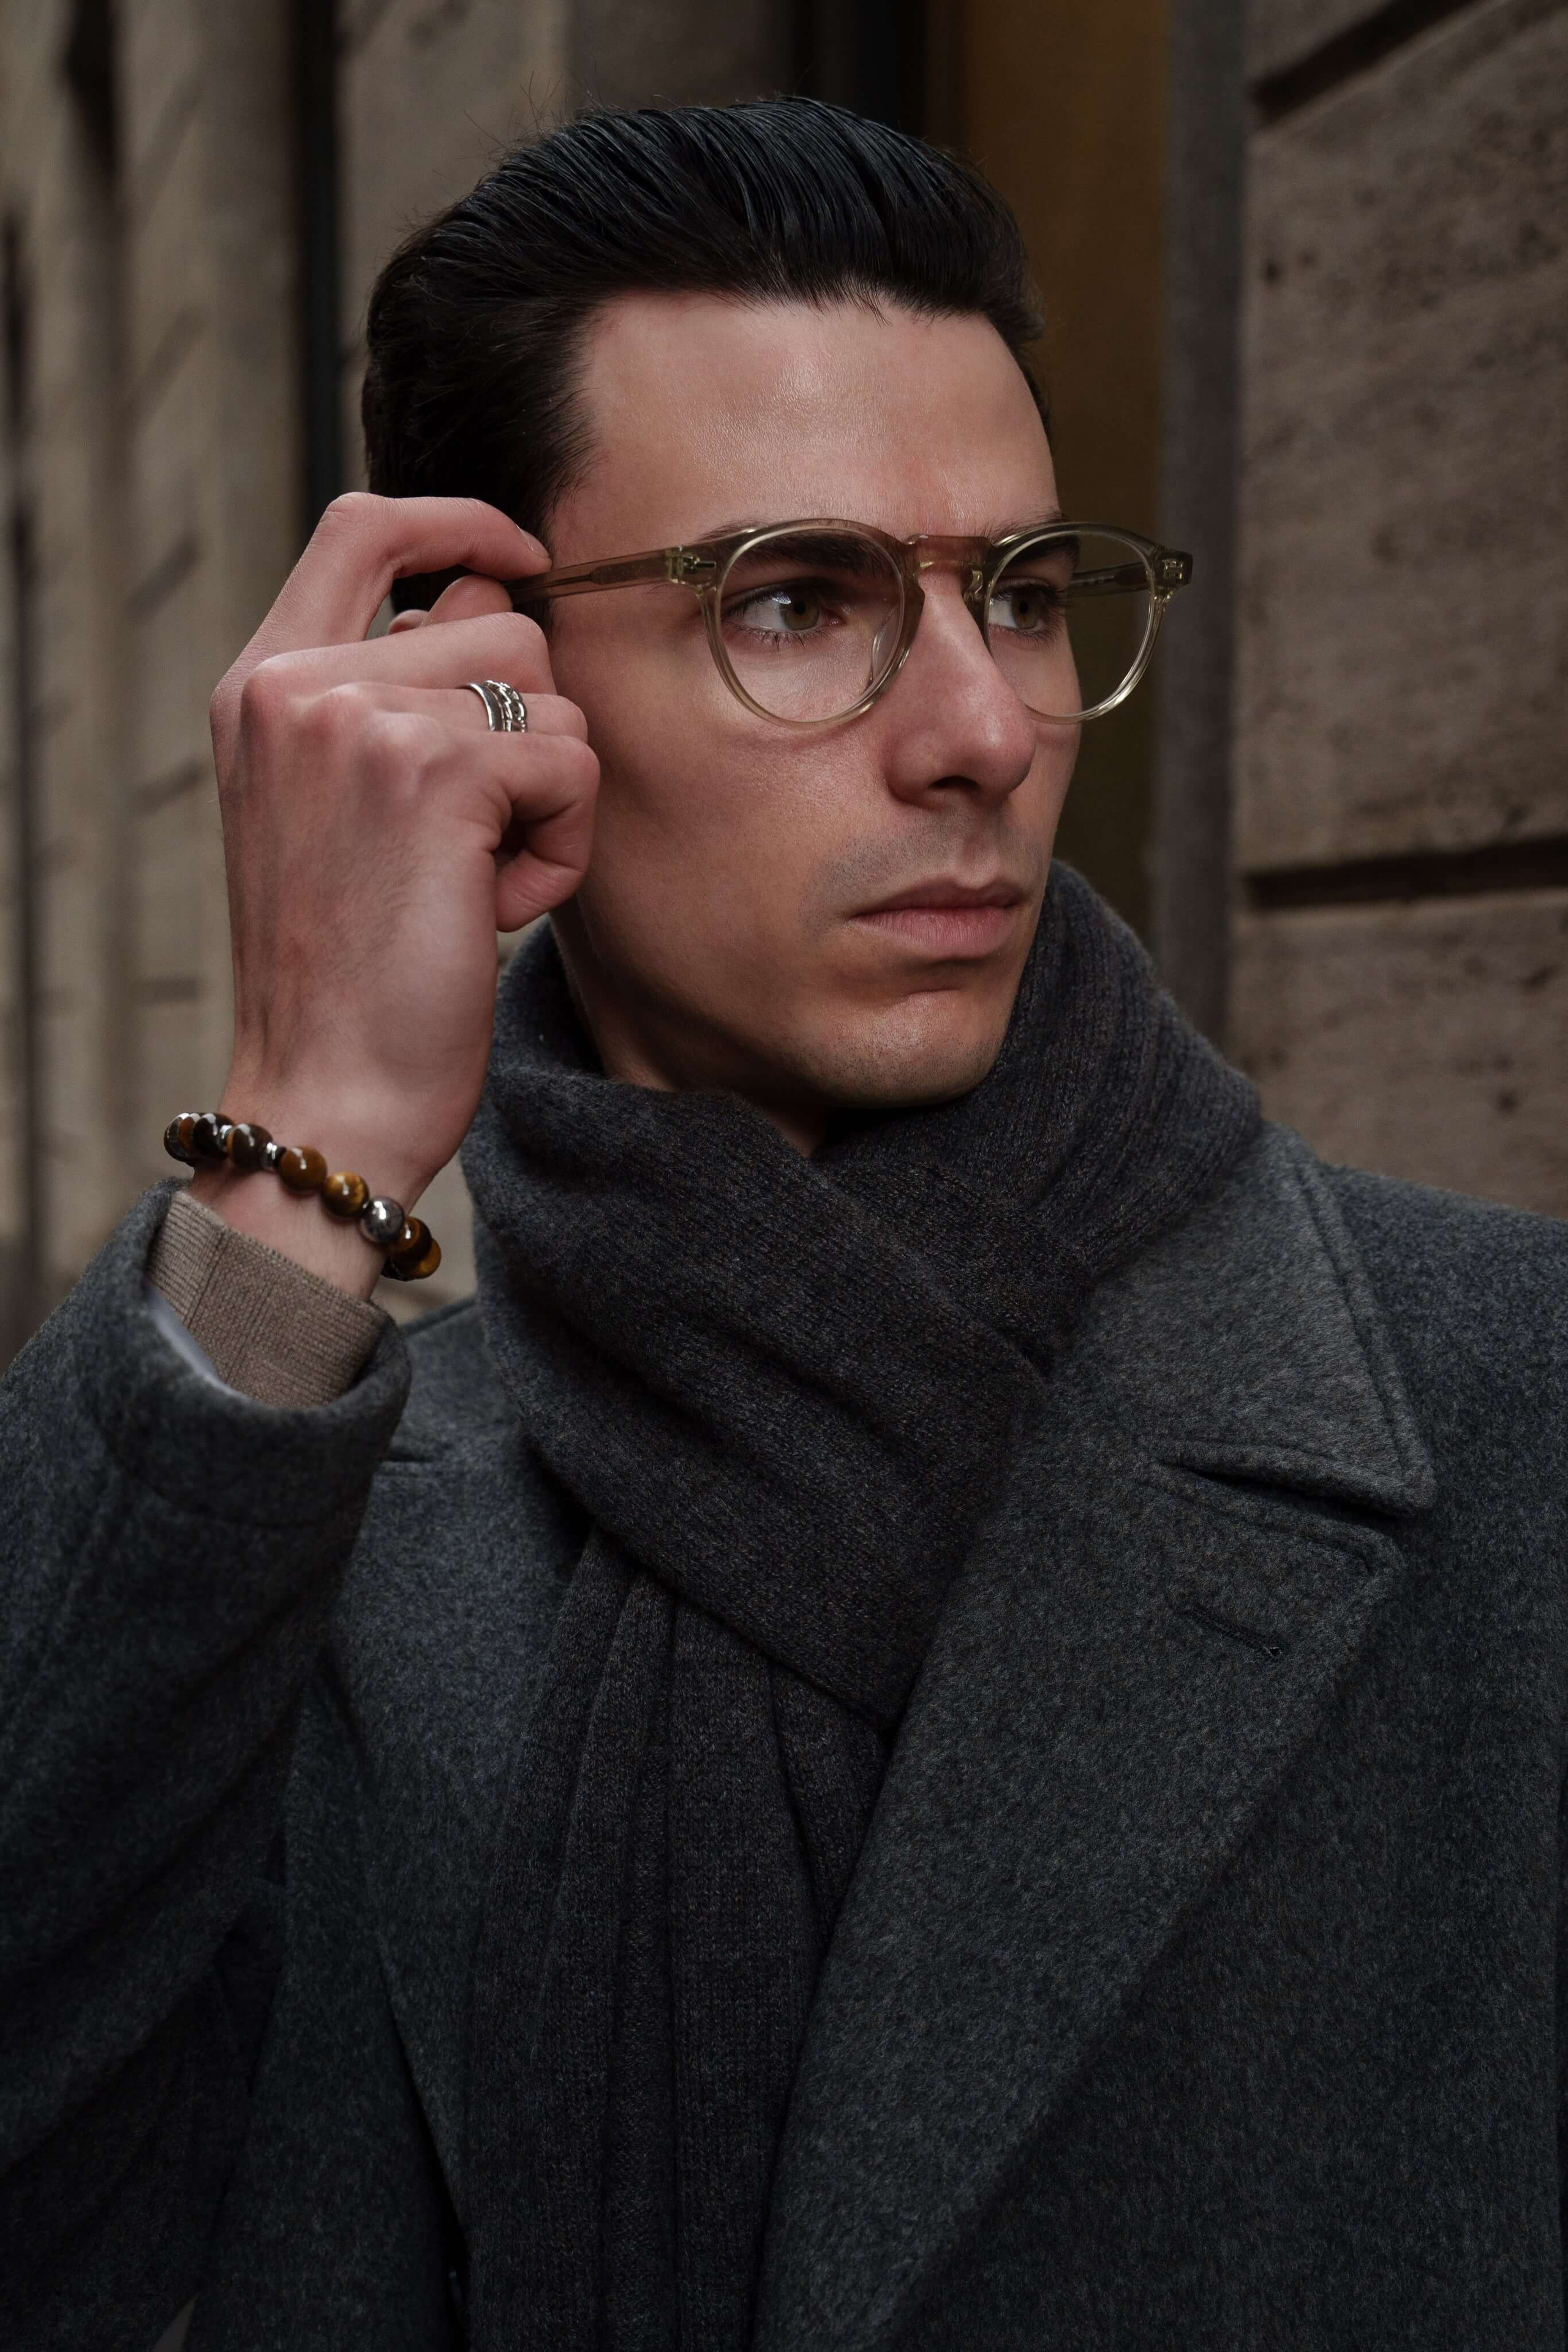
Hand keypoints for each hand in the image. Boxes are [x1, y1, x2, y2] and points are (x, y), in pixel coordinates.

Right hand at [192, 493, 597, 1293]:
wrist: (326, 1092)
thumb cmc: (349, 971)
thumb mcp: (336, 809)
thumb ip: (390, 700)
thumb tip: (497, 602)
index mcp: (261, 684)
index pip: (363, 525)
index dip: (459, 522)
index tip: (520, 556)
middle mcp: (297, 685)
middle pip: (498, 623)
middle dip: (529, 732)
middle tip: (477, 843)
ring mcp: (361, 720)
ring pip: (548, 695)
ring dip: (550, 797)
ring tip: (482, 883)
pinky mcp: (437, 772)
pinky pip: (570, 765)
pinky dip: (564, 847)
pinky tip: (499, 910)